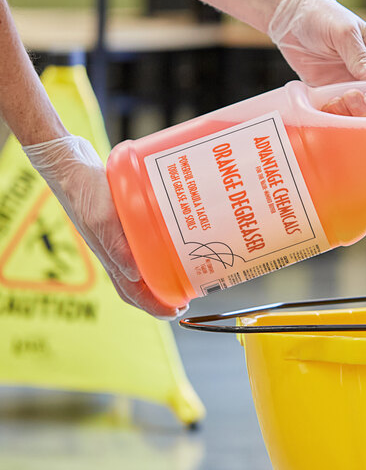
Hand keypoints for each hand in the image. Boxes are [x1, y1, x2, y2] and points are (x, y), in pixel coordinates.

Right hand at [23, 135, 185, 319]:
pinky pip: (140, 241)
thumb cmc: (84, 190)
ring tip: (182, 271)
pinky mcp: (120, 220)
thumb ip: (116, 247)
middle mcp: (113, 250)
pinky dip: (155, 247)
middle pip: (138, 284)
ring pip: (141, 264)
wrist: (69, 163)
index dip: (154, 306)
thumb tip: (135, 275)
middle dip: (161, 295)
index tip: (176, 311)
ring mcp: (116, 236)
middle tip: (186, 295)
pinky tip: (168, 239)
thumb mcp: (102, 219)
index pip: (132, 293)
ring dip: (160, 273)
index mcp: (108, 256)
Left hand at [268, 0, 365, 115]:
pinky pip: (336, 111)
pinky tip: (324, 103)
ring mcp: (347, 85)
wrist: (290, 18)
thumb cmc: (323, 16)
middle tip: (348, 97)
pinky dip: (332, 114)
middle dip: (365, 108)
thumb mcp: (345, 34)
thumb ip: (362, 59)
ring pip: (357, 112)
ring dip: (348, 113)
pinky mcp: (328, 92)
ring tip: (334, 100)